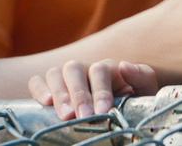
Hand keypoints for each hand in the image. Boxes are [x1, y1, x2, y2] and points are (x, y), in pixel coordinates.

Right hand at [29, 59, 157, 119]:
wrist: (120, 107)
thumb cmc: (132, 100)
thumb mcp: (144, 89)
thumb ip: (141, 76)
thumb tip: (124, 65)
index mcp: (107, 68)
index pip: (100, 71)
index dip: (100, 91)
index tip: (103, 111)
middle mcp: (84, 68)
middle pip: (74, 70)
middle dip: (78, 95)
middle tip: (83, 117)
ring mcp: (65, 76)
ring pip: (55, 73)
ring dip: (59, 94)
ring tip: (65, 115)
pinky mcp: (49, 86)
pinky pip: (37, 81)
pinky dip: (38, 89)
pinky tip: (44, 103)